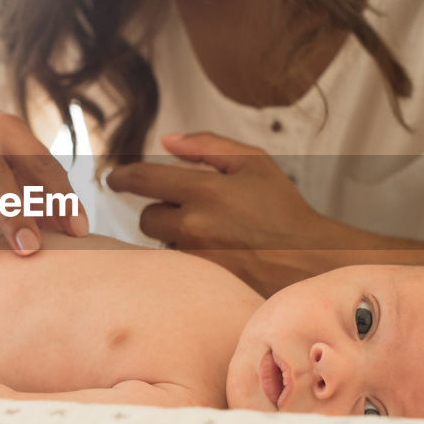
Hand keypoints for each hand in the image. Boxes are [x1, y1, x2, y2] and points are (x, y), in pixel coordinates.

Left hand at [105, 132, 357, 292]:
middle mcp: (195, 225)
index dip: (122, 177)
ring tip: (210, 235)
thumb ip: (207, 145)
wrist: (309, 259)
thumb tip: (166, 141)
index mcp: (206, 189)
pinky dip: (187, 259)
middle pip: (147, 217)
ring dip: (174, 237)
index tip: (114, 179)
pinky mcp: (201, 283)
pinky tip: (213, 254)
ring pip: (162, 244)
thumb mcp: (254, 162)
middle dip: (160, 211)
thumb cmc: (283, 209)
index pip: (142, 179)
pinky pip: (178, 267)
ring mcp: (196, 257)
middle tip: (185, 210)